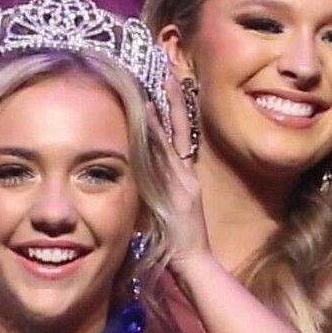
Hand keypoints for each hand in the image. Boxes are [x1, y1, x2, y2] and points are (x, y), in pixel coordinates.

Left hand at [160, 72, 211, 277]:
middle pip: (181, 127)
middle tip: (165, 68)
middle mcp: (186, 174)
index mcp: (186, 178)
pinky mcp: (178, 189)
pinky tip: (146, 114)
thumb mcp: (168, 214)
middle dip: (173, 98)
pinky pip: (165, 156)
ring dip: (163, 109)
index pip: (181, 136)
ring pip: (172, 137)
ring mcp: (182, 180)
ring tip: (153, 80)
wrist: (193, 264)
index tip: (165, 83)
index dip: (174, 110)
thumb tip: (138, 183)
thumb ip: (157, 196)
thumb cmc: (178, 246)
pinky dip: (156, 134)